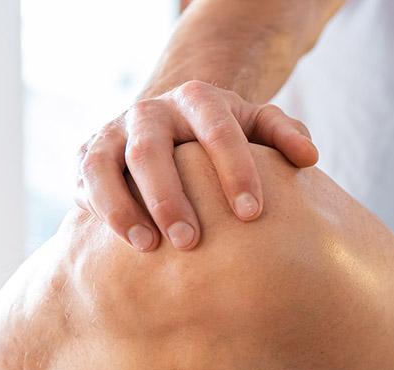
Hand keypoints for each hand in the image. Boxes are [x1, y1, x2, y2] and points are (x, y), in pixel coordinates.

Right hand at [76, 80, 319, 251]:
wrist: (176, 124)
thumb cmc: (226, 135)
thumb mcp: (258, 126)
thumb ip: (284, 134)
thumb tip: (309, 157)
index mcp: (197, 99)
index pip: (217, 129)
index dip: (235, 170)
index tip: (252, 215)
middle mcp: (150, 112)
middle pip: (151, 149)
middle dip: (170, 197)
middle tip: (191, 242)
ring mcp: (114, 132)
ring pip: (105, 164)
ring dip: (122, 206)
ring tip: (148, 246)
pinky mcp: (89, 156)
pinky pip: (84, 181)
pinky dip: (99, 210)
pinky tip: (124, 243)